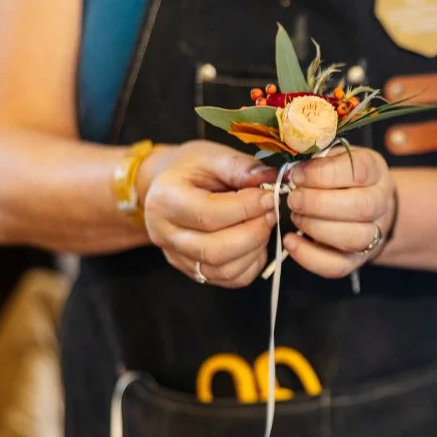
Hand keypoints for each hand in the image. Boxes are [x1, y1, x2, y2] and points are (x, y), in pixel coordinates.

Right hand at [141, 140, 279, 287]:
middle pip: (215, 250)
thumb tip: (270, 180)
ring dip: (255, 249)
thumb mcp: (212, 156)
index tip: (269, 197)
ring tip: (263, 225)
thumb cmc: (191, 169)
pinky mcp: (194, 272)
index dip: (246, 208)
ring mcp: (178, 257)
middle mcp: (165, 234)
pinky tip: (256, 243)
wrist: (170, 187)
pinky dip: (252, 264)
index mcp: (165, 200)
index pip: (208, 214)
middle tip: (271, 214)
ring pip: (224, 269)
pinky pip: (230, 279)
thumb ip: (239, 167)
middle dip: (253, 232)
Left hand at [283, 147, 396, 278]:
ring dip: (316, 228)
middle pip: (361, 207)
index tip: (297, 174)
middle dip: (318, 203)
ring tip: (295, 216)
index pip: (358, 171)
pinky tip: (291, 241)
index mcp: (375, 172)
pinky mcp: (355, 260)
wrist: (365, 207)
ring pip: (353, 238)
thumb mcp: (333, 158)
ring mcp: (372, 235)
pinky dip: (309, 257)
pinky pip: (337, 266)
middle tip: (293, 199)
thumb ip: (316, 159)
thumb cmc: (340, 178)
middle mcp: (380, 204)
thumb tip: (289, 168)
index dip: (324, 174)